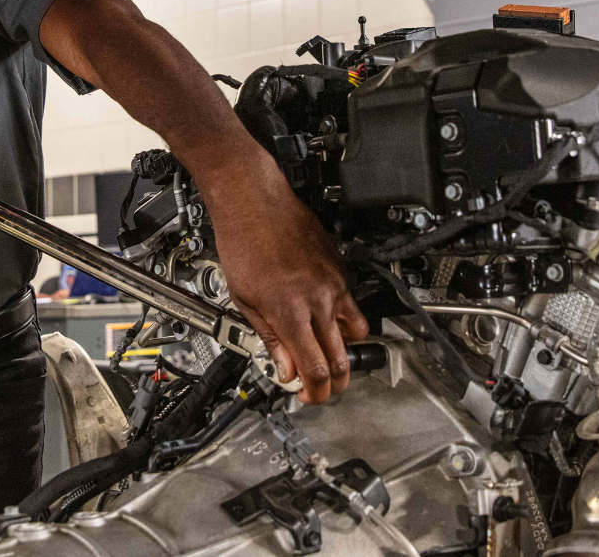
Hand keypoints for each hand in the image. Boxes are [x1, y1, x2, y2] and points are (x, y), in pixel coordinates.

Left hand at [200, 147, 368, 404]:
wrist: (254, 201)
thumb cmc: (242, 240)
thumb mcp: (243, 298)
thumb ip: (268, 337)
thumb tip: (283, 369)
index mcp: (291, 312)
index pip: (316, 370)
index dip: (317, 393)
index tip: (309, 398)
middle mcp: (319, 300)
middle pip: (343, 358)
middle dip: (335, 381)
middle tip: (320, 387)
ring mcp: (334, 283)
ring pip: (356, 332)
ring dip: (344, 350)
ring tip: (324, 352)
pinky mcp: (339, 268)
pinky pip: (352, 304)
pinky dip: (343, 319)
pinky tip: (323, 318)